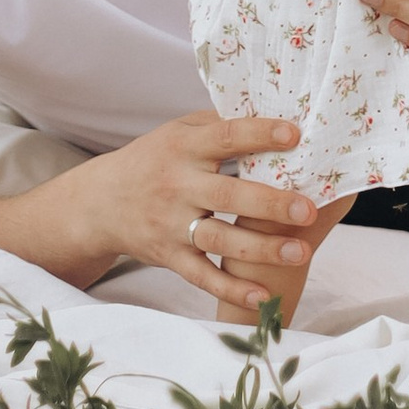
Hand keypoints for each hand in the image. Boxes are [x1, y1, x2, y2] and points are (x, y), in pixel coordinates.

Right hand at [98, 109, 346, 311]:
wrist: (100, 202)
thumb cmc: (152, 159)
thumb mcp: (178, 131)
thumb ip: (218, 124)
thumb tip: (272, 111)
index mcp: (184, 148)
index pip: (226, 137)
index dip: (259, 134)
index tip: (294, 134)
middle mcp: (178, 185)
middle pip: (228, 195)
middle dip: (270, 205)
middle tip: (308, 210)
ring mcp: (172, 225)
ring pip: (220, 241)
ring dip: (261, 250)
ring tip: (300, 252)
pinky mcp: (169, 257)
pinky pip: (203, 277)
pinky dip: (232, 291)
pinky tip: (264, 298)